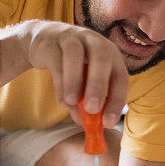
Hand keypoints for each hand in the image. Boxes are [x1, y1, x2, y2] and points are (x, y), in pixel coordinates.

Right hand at [7, 20, 128, 127]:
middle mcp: (94, 41)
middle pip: (102, 57)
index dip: (117, 99)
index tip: (108, 122)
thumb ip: (89, 103)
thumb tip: (92, 127)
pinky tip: (61, 100)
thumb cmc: (72, 66)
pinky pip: (55, 61)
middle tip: (92, 109)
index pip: (120, 75)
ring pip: (75, 54)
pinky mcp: (50, 42)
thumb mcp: (85, 83)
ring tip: (71, 102)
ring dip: (74, 81)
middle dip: (98, 84)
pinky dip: (59, 83)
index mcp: (110, 54)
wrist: (44, 42)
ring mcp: (72, 38)